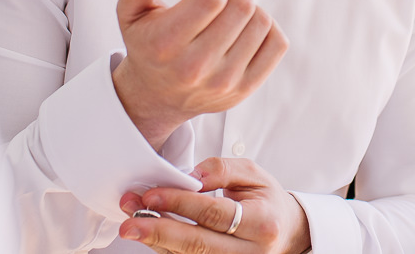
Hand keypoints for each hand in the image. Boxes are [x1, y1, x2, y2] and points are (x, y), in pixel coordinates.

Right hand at [112, 0, 288, 150]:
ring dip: (251, 5)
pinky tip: (248, 26)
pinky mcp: (244, 89)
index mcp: (166, 43)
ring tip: (233, 8)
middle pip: (241, 6)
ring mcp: (223, 81)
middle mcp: (195, 66)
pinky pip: (277, 44)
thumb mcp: (131, 14)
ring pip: (261, 22)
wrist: (156, 97)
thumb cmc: (148, 46)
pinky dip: (268, 26)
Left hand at [119, 157, 311, 253]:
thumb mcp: (253, 174)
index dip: (181, 204)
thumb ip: (222, 169)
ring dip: (155, 239)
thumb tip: (192, 175)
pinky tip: (148, 231)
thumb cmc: (266, 200)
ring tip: (131, 221)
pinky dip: (164, 246)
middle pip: (197, 243)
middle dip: (158, 230)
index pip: (215, 214)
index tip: (152, 194)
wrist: (284, 231)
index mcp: (262, 223)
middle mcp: (249, 252)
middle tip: (130, 221)